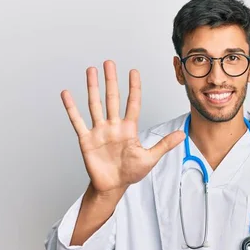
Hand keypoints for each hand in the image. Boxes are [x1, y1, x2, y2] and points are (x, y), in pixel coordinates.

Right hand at [60, 60, 184, 195]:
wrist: (113, 186)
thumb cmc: (130, 173)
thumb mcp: (150, 158)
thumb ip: (164, 145)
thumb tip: (182, 134)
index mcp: (129, 129)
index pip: (133, 103)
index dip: (134, 87)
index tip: (133, 71)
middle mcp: (113, 126)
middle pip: (112, 98)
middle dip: (111, 81)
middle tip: (109, 63)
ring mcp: (99, 131)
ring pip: (95, 105)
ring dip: (93, 88)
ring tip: (91, 71)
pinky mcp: (86, 140)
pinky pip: (78, 121)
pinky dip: (71, 108)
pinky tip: (67, 94)